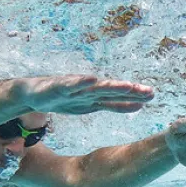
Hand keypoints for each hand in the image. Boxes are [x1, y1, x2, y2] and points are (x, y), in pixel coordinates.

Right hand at [18, 75, 153, 114]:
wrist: (32, 94)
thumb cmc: (65, 99)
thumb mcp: (92, 107)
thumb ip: (115, 105)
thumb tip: (139, 106)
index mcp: (97, 96)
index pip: (120, 97)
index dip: (135, 96)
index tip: (153, 95)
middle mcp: (89, 89)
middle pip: (113, 90)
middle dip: (130, 91)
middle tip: (148, 91)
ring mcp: (74, 88)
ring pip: (96, 87)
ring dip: (112, 86)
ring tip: (128, 86)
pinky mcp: (59, 87)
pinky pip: (71, 85)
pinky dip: (82, 82)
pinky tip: (91, 79)